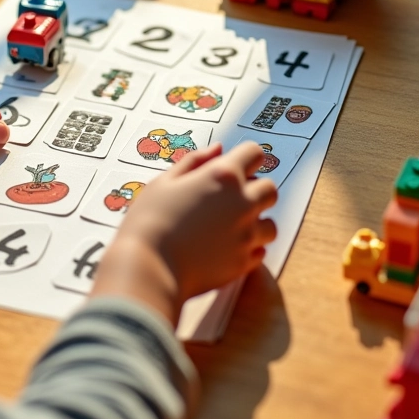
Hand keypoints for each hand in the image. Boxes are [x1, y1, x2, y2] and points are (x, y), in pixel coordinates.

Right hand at [91, 142, 276, 324]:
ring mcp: (246, 235)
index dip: (244, 158)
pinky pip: (260, 251)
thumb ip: (194, 161)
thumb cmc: (149, 220)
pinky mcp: (244, 263)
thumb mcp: (164, 181)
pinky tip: (226, 248)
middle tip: (229, 199)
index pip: (255, 153)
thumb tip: (218, 149)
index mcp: (223, 176)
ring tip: (229, 228)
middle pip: (270, 189)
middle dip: (255, 190)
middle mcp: (243, 203)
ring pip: (270, 224)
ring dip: (255, 222)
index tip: (232, 168)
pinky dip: (249, 248)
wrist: (148, 268)